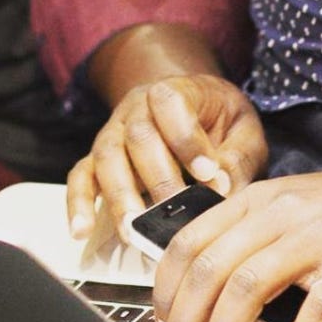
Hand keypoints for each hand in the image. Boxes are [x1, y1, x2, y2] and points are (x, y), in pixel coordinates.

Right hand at [66, 73, 267, 241]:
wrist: (191, 107)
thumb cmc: (221, 121)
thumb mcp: (243, 128)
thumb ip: (238, 155)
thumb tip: (222, 186)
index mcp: (177, 90)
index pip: (172, 104)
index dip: (188, 140)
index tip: (208, 173)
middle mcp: (137, 108)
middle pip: (138, 136)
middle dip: (157, 177)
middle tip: (176, 212)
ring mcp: (113, 132)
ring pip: (107, 157)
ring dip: (120, 195)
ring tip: (134, 230)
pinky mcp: (97, 159)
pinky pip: (80, 176)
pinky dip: (78, 203)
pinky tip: (80, 231)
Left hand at [152, 157, 321, 321]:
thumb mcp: (297, 204)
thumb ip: (256, 231)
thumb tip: (212, 279)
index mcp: (260, 198)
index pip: (190, 240)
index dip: (164, 288)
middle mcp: (280, 212)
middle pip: (209, 268)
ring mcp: (314, 236)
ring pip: (244, 287)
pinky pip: (311, 312)